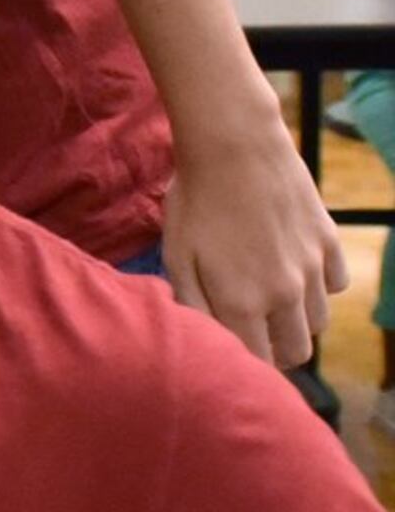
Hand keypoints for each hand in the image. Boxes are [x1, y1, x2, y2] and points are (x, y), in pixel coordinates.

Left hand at [160, 114, 345, 367]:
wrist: (234, 147)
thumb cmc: (194, 202)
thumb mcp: (177, 257)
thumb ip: (192, 307)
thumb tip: (206, 342)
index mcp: (243, 303)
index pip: (257, 363)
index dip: (243, 365)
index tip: (229, 354)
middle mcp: (286, 293)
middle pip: (296, 351)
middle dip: (274, 351)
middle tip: (250, 332)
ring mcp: (313, 267)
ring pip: (318, 323)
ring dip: (295, 321)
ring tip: (267, 301)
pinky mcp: (329, 241)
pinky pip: (334, 285)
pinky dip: (317, 287)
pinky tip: (291, 270)